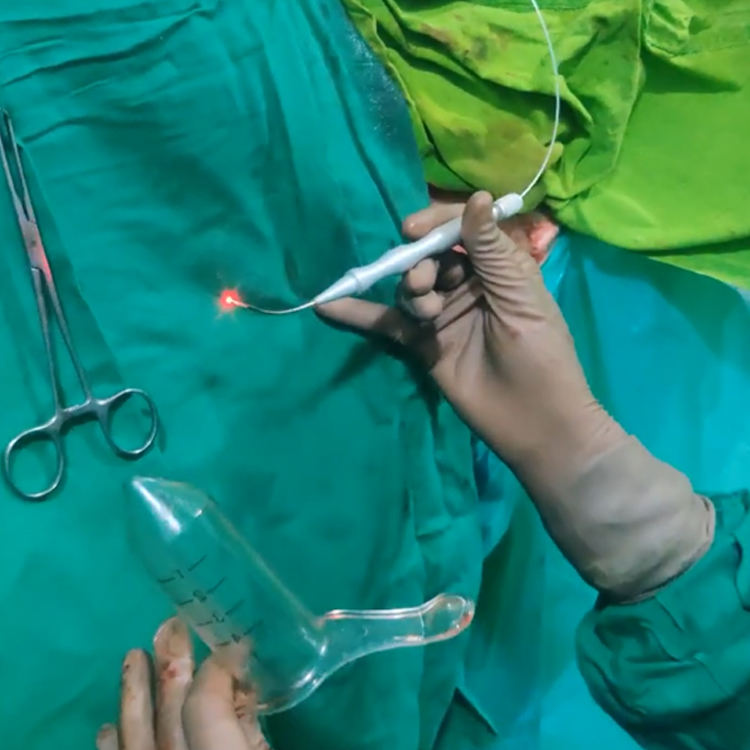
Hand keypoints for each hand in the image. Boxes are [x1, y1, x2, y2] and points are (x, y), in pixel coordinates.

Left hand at [96, 618, 270, 749]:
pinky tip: (107, 725)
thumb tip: (245, 689)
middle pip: (170, 708)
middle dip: (172, 661)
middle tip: (172, 624)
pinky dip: (111, 743)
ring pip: (135, 731)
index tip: (235, 644)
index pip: (207, 701)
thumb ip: (253, 732)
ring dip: (134, 690)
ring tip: (133, 655)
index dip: (220, 666)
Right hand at [319, 191, 622, 490]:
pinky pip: (388, 324)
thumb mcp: (519, 292)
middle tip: (425, 281)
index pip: (459, 231)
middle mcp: (466, 285)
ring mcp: (443, 315)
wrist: (534, 418)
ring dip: (410, 290)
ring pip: (410, 287)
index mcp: (496, 266)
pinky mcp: (424, 344)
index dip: (436, 225)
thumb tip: (476, 195)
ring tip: (425, 309)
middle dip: (420, 261)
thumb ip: (489, 248)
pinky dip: (360, 315)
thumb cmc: (540, 350)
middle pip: (429, 257)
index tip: (413, 230)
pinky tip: (331, 304)